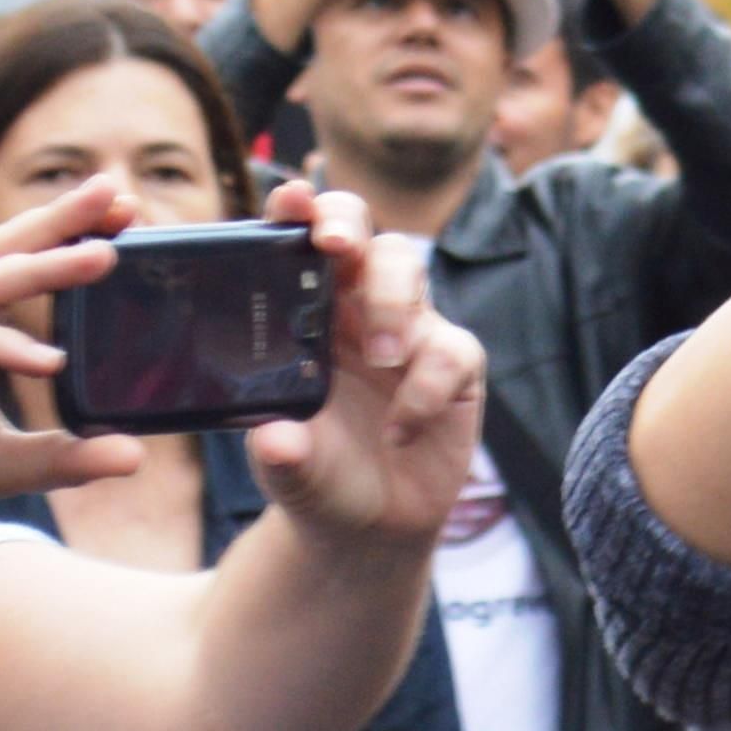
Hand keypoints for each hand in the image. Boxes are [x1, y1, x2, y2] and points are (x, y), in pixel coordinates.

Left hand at [235, 181, 487, 554]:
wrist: (369, 530)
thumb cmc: (316, 476)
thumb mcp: (286, 468)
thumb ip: (281, 452)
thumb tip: (276, 440)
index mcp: (301, 314)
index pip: (298, 244)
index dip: (297, 211)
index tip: (291, 200)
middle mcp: (353, 309)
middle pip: (361, 232)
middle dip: (347, 226)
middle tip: (333, 247)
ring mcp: (408, 331)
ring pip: (407, 270)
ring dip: (389, 304)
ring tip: (379, 359)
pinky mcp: (455, 366)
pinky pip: (451, 349)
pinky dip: (426, 387)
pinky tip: (401, 430)